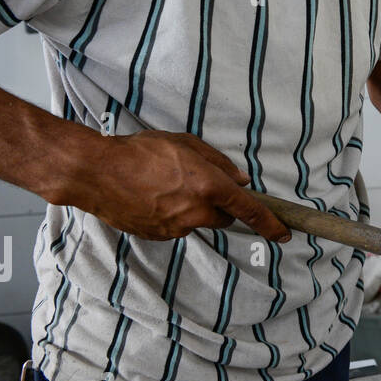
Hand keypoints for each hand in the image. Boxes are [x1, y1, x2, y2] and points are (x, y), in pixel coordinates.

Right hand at [48, 130, 290, 242]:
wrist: (97, 173)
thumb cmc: (141, 151)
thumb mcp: (185, 144)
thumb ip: (217, 163)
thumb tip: (239, 180)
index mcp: (208, 187)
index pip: (249, 210)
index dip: (269, 223)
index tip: (284, 234)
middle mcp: (195, 212)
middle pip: (223, 218)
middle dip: (218, 205)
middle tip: (195, 183)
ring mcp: (175, 228)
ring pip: (196, 222)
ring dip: (190, 208)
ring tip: (163, 185)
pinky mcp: (157, 236)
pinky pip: (175, 227)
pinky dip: (170, 215)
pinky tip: (151, 197)